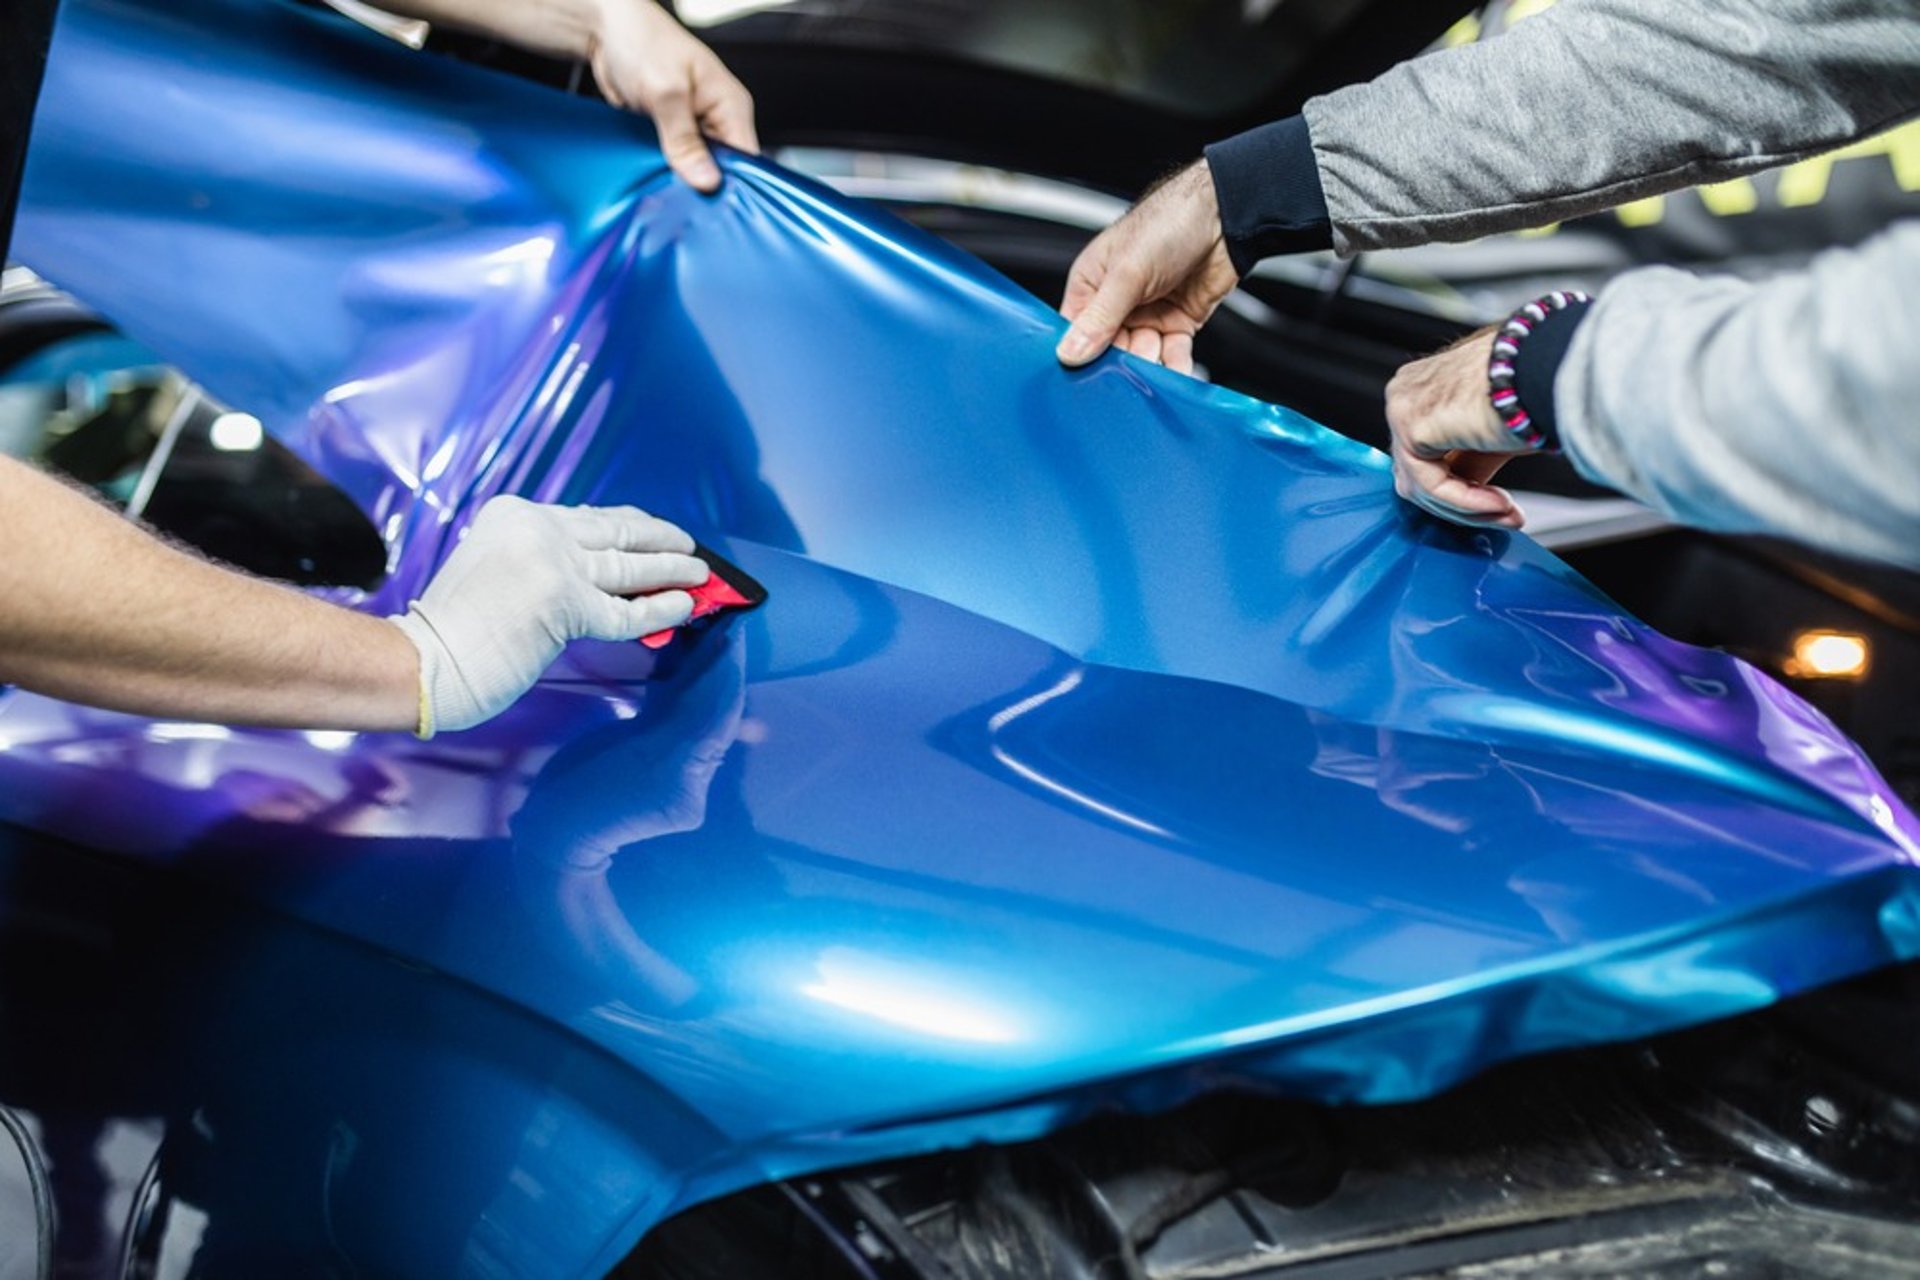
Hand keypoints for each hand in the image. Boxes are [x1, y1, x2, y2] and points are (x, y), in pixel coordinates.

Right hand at [391, 496, 707, 735]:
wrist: (420, 661)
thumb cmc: (453, 631)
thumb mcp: (494, 568)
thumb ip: (543, 562)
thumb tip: (603, 580)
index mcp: (516, 513)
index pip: (589, 517)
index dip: (629, 527)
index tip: (655, 532)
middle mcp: (538, 528)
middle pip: (617, 532)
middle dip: (661, 540)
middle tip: (691, 547)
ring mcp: (554, 563)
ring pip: (630, 566)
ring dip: (673, 569)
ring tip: (702, 573)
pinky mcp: (566, 603)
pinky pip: (627, 610)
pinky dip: (662, 609)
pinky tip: (686, 607)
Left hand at [591, 0, 758, 192]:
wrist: (604, 30)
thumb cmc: (642, 41)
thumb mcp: (666, 92)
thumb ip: (685, 140)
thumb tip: (706, 179)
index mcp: (731, 104)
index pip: (746, 157)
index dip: (731, 183)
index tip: (710, 202)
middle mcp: (716, 117)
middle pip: (721, 167)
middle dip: (701, 182)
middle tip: (681, 193)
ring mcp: (692, 126)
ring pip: (695, 166)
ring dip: (679, 175)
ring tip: (664, 180)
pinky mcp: (670, 132)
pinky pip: (673, 160)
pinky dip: (663, 168)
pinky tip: (653, 172)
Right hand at [1056, 159, 1238, 373]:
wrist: (1225, 217)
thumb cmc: (1170, 223)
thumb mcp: (1127, 274)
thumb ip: (1100, 318)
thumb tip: (1069, 352)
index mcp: (1091, 283)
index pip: (1075, 331)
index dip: (1079, 355)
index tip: (1085, 378)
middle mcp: (1116, 301)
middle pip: (1109, 350)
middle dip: (1119, 365)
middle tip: (1125, 380)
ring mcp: (1148, 313)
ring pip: (1141, 356)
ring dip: (1148, 368)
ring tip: (1152, 376)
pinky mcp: (1177, 322)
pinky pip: (1170, 354)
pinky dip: (1174, 367)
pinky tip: (1175, 376)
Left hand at [1383, 326, 1531, 528]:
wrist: (1551, 365)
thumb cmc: (1536, 383)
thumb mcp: (1492, 433)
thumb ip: (1469, 460)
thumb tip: (1465, 491)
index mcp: (1420, 387)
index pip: (1422, 455)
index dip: (1460, 490)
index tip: (1500, 507)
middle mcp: (1405, 393)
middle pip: (1416, 473)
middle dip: (1462, 504)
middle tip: (1505, 516)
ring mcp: (1402, 407)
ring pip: (1421, 485)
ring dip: (1467, 509)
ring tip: (1507, 512)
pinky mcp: (1410, 424)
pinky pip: (1431, 484)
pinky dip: (1464, 503)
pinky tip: (1498, 505)